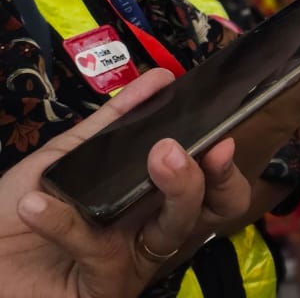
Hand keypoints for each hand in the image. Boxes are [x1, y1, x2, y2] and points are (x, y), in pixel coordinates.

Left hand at [0, 69, 250, 297]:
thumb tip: (162, 78)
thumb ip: (115, 121)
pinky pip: (99, 249)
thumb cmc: (15, 213)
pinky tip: (38, 203)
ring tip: (156, 156)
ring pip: (176, 228)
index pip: (210, 184)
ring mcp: (132, 260)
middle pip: (211, 208)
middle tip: (184, 148)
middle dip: (214, 176)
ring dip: (175, 188)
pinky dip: (67, 222)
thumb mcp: (67, 157)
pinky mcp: (104, 286)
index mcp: (151, 197)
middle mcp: (150, 228)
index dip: (224, 164)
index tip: (221, 134)